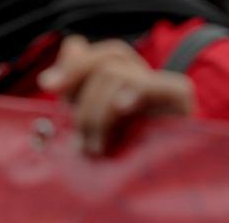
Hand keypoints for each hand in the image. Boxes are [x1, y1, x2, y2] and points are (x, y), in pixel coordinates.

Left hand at [37, 35, 195, 155]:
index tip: (49, 86)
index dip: (75, 65)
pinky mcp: (179, 96)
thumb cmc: (121, 159)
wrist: (161, 184)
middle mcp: (145, 77)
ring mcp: (163, 85)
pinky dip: (131, 92)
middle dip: (79, 85)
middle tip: (75, 129)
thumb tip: (73, 44)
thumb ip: (78, 89)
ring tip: (95, 146)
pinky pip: (150, 84)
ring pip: (115, 74)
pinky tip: (123, 108)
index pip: (101, 54)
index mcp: (126, 81)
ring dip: (96, 112)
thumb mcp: (91, 124)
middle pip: (109, 57)